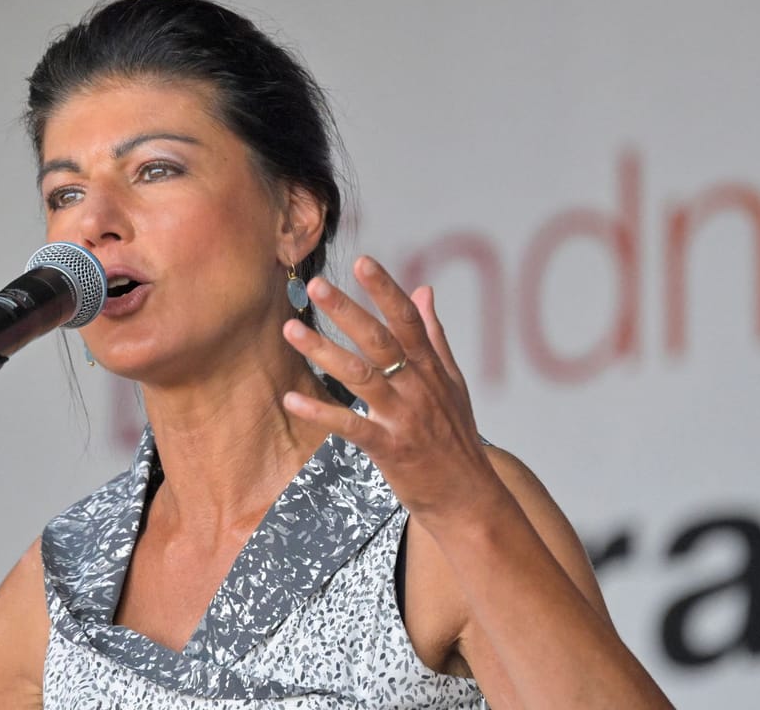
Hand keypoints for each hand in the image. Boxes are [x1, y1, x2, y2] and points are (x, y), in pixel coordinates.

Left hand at [281, 256, 504, 523]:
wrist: (468, 498)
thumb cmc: (456, 438)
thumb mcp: (452, 383)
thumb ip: (434, 335)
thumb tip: (425, 290)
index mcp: (431, 369)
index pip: (408, 320)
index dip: (386, 290)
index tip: (363, 261)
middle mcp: (418, 388)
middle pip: (379, 341)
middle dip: (347, 310)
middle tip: (317, 285)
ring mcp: (404, 418)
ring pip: (359, 377)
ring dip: (323, 351)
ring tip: (291, 329)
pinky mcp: (390, 449)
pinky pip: (350, 426)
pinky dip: (320, 412)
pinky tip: (291, 400)